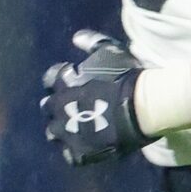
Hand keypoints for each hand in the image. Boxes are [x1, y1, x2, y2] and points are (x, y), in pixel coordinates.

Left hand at [42, 30, 149, 167]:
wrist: (142, 107)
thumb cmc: (127, 77)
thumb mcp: (111, 52)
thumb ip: (92, 42)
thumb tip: (75, 37)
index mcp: (63, 85)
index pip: (50, 80)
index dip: (62, 79)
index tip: (75, 79)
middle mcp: (58, 110)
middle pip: (48, 108)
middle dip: (59, 106)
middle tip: (77, 105)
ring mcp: (67, 133)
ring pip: (54, 133)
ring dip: (64, 129)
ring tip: (81, 127)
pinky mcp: (78, 152)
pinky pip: (70, 154)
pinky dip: (78, 149)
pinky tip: (90, 143)